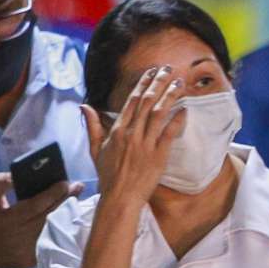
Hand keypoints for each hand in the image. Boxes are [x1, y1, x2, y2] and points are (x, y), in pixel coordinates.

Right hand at [0, 172, 82, 267]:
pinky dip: (63, 231)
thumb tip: (15, 175)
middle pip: (50, 215)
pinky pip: (52, 243)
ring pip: (54, 228)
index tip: (65, 183)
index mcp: (10, 218)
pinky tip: (70, 220)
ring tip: (77, 200)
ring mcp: (29, 248)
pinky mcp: (34, 259)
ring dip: (67, 214)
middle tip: (78, 187)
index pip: (37, 204)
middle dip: (66, 200)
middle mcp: (22, 234)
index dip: (53, 194)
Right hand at [85, 67, 185, 205]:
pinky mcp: (157, 156)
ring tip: (179, 83)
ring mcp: (144, 144)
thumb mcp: (95, 150)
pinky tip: (184, 109)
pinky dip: (177, 120)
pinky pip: (168, 134)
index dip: (142, 84)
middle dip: (158, 82)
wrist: (120, 198)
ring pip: (158, 113)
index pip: (131, 101)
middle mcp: (130, 134)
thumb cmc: (109, 176)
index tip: (151, 72)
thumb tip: (83, 106)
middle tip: (167, 69)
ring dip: (169, 95)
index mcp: (116, 131)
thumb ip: (92, 126)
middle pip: (146, 102)